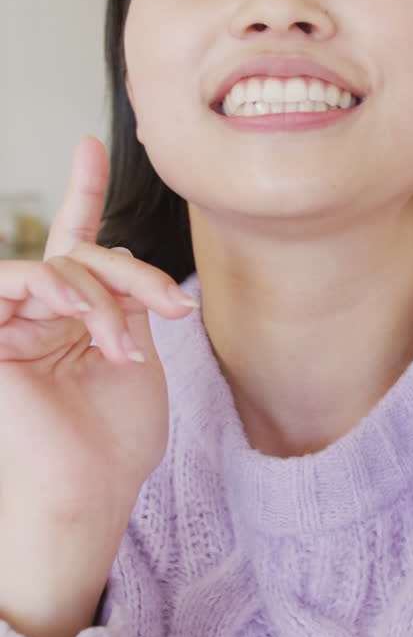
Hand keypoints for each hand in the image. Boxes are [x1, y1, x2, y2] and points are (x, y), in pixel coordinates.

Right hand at [0, 136, 195, 636]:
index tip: (92, 145)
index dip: (83, 192)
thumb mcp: (138, 356)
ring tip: (124, 347)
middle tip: (173, 307)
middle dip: (136, 273)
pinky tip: (87, 319)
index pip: (78, 244)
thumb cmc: (115, 441)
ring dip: (104, 297)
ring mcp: (13, 322)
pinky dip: (60, 289)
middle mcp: (40, 313)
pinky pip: (19, 277)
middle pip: (87, 252)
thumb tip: (132, 262)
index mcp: (76, 317)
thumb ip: (129, 302)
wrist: (92, 491)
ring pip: (61, 264)